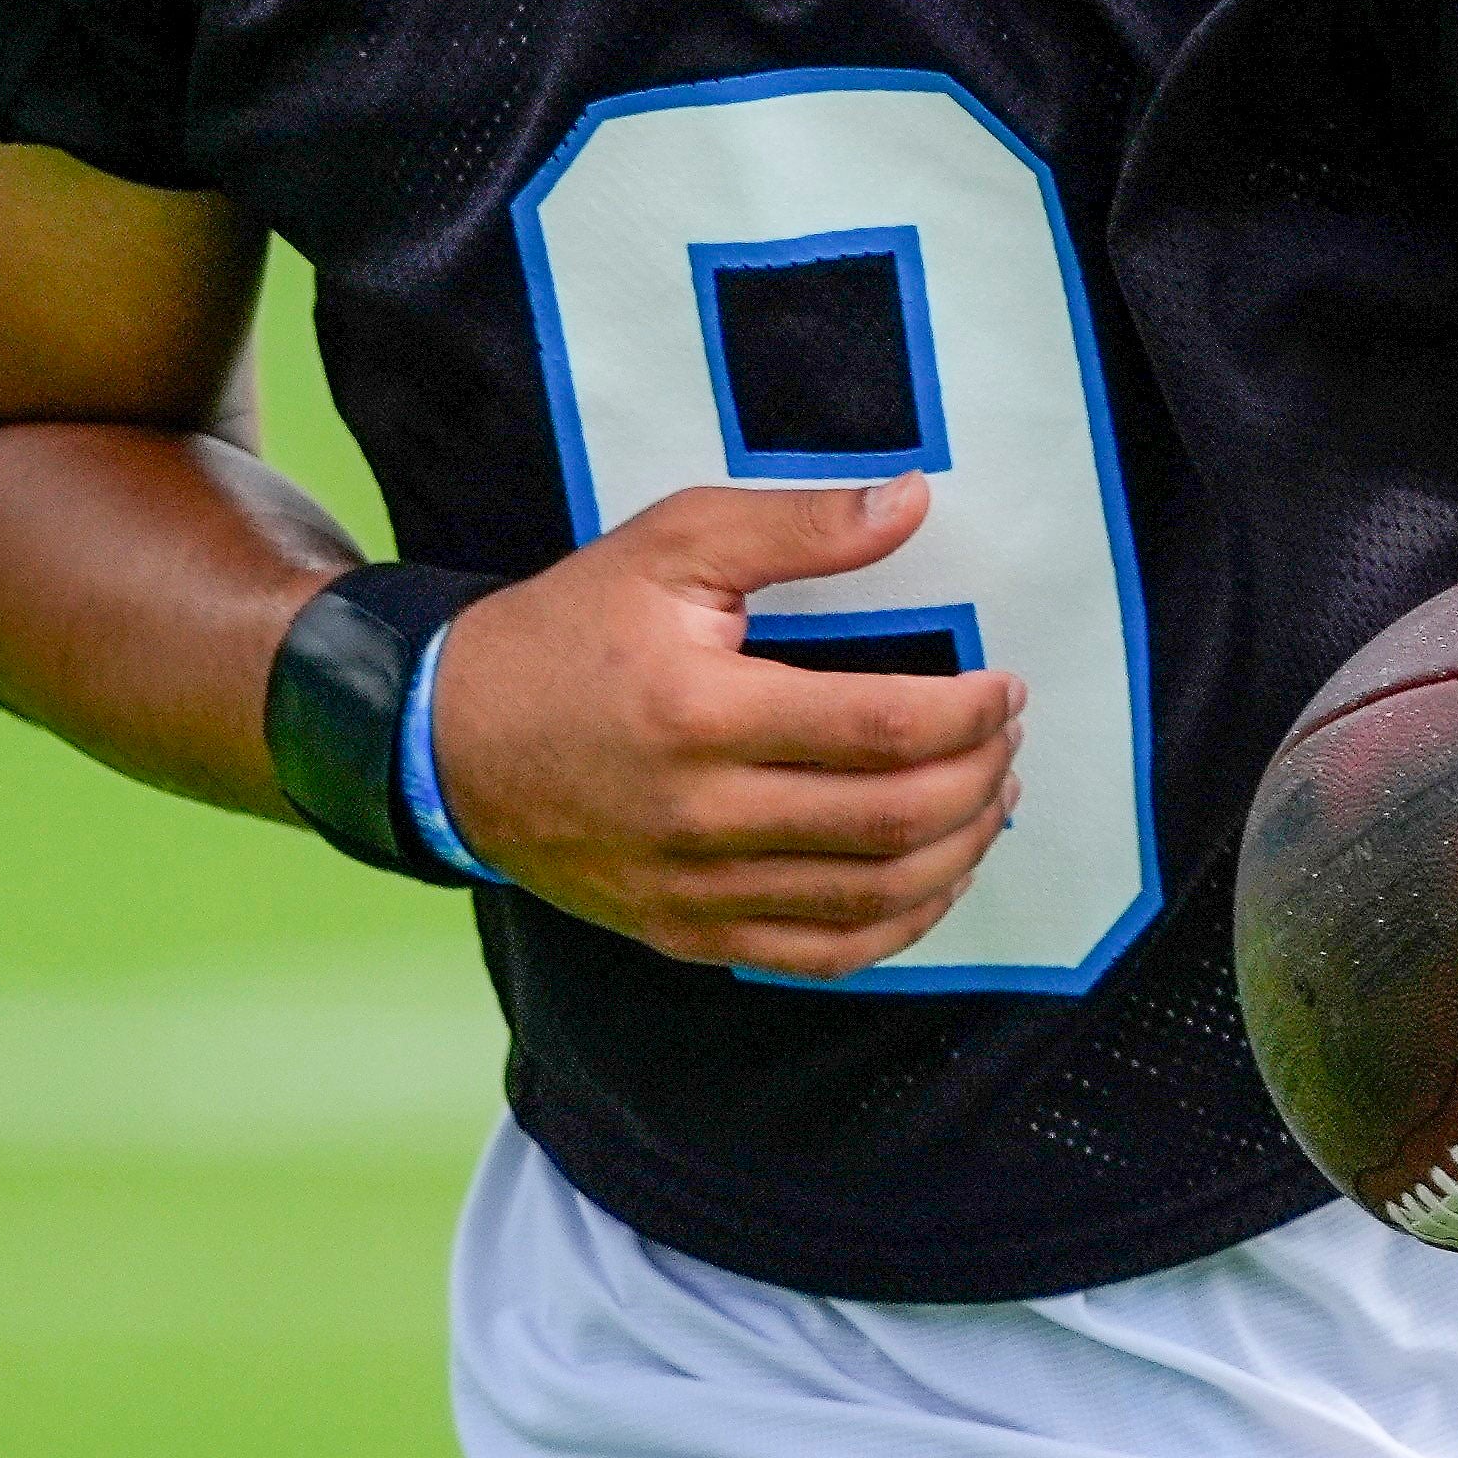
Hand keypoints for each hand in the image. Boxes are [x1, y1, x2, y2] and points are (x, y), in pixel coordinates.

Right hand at [426, 477, 1022, 976]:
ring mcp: (693, 890)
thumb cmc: (568, 630)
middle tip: (1008, 739)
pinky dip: (899, 927)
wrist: (449, 741)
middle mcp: (700, 815)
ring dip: (957, 853)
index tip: (1006, 686)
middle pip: (890, 820)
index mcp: (700, 712)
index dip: (968, 713)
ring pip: (869, 899)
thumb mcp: (671, 545)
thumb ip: (796, 525)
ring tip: (990, 801)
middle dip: (979, 779)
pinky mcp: (687, 935)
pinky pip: (821, 955)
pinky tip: (933, 878)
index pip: (880, 727)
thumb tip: (913, 502)